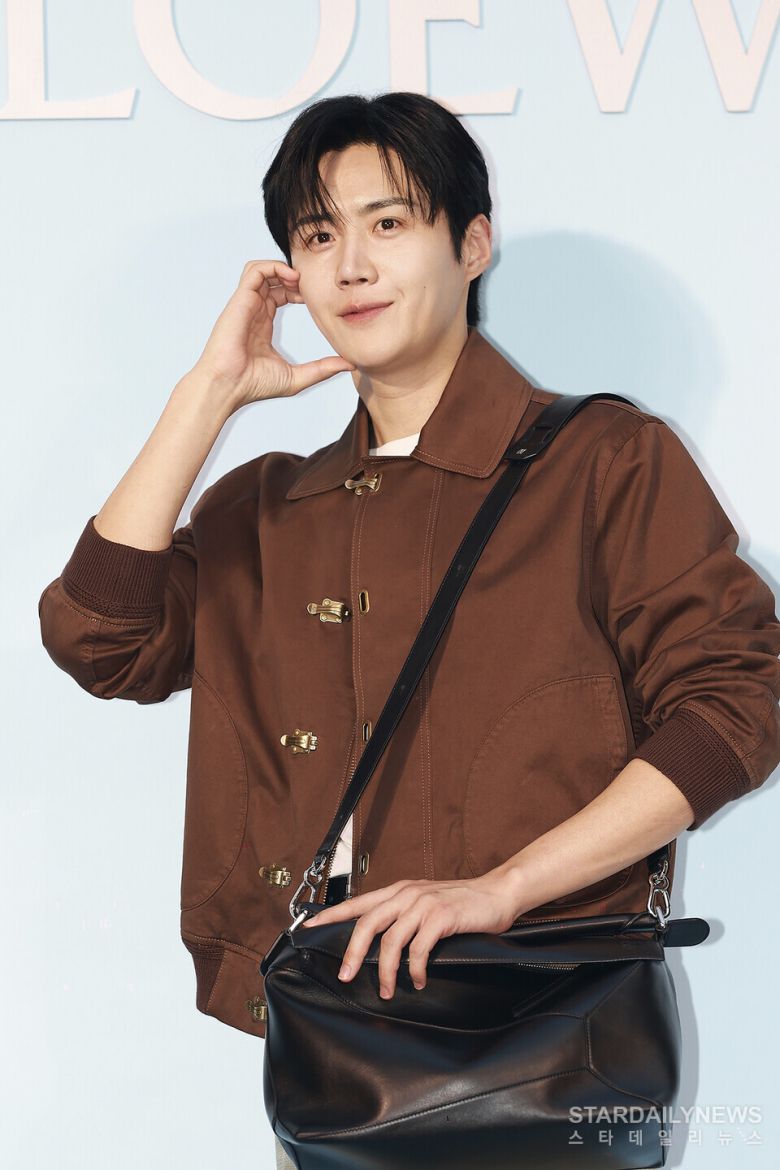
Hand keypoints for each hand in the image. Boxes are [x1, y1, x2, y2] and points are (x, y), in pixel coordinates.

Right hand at [190, 259, 355, 406]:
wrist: (229, 386)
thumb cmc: (253, 385)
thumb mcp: (298, 377)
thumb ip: (322, 369)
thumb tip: (349, 364)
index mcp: (262, 324)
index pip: (279, 294)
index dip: (298, 291)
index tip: (314, 298)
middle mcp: (253, 311)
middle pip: (273, 279)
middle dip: (294, 277)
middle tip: (311, 286)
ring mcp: (246, 304)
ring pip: (262, 270)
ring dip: (282, 268)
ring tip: (299, 279)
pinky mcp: (240, 300)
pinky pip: (254, 270)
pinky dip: (272, 266)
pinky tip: (290, 277)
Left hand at [300, 874, 519, 998]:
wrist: (496, 893)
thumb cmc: (461, 903)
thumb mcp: (425, 903)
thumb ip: (402, 915)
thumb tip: (379, 945)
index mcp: (398, 890)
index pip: (356, 903)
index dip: (331, 916)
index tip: (308, 929)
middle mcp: (406, 893)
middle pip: (366, 924)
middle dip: (353, 954)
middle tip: (346, 976)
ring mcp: (423, 904)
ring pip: (390, 940)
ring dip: (387, 971)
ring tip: (388, 991)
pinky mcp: (441, 916)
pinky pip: (418, 949)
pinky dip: (415, 970)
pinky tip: (418, 981)